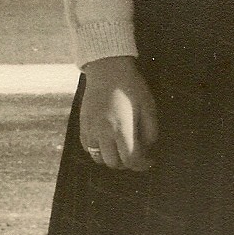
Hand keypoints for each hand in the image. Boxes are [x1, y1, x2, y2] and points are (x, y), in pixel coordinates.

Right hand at [79, 55, 157, 171]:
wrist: (108, 70)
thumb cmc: (132, 87)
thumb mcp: (149, 107)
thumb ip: (151, 131)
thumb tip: (147, 148)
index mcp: (122, 128)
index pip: (131, 160)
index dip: (142, 164)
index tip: (149, 160)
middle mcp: (104, 132)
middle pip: (114, 163)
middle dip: (127, 163)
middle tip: (136, 154)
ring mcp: (91, 129)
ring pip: (98, 158)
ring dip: (112, 158)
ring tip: (121, 148)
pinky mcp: (82, 125)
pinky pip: (87, 147)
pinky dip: (98, 150)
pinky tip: (108, 140)